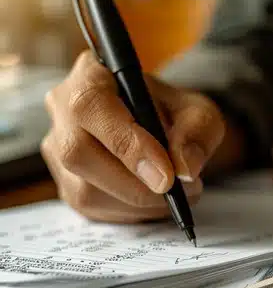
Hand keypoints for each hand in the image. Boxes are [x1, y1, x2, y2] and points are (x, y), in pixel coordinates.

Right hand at [42, 51, 224, 222]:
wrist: (162, 131)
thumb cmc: (174, 115)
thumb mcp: (199, 113)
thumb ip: (198, 132)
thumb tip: (185, 168)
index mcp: (92, 74)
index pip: (92, 106)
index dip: (128, 145)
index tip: (167, 177)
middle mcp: (63, 109)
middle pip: (78, 153)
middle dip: (135, 185)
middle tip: (177, 192)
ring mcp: (57, 149)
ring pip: (85, 190)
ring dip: (139, 204)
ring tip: (175, 195)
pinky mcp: (67, 183)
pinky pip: (93, 209)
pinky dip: (132, 213)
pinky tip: (155, 202)